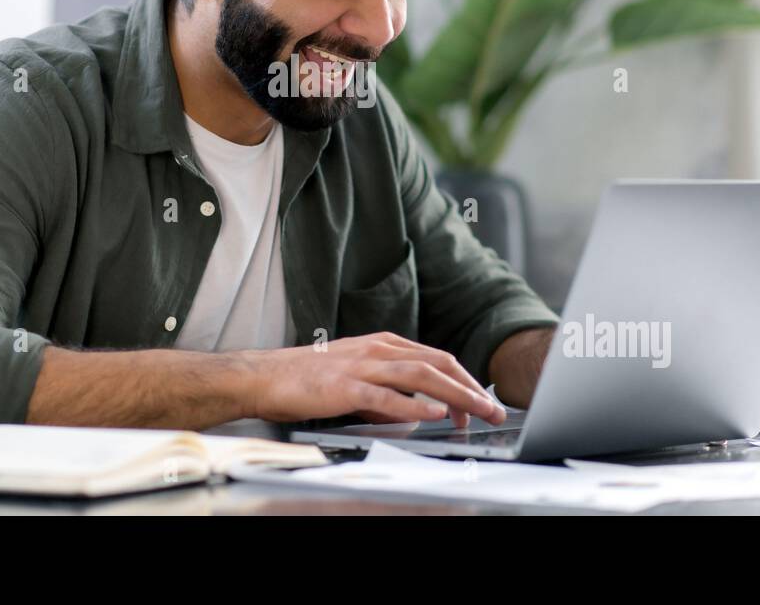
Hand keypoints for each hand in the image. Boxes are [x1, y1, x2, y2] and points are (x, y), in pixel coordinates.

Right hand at [243, 332, 506, 427]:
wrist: (265, 377)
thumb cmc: (307, 378)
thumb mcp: (357, 376)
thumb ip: (387, 389)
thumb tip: (414, 408)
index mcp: (382, 344)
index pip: (436, 358)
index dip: (464, 379)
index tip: (481, 401)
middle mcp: (377, 350)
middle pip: (437, 363)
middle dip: (470, 387)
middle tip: (494, 409)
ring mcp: (362, 366)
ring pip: (420, 375)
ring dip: (455, 395)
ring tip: (477, 412)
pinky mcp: (346, 386)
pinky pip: (387, 396)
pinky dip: (415, 405)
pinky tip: (435, 414)